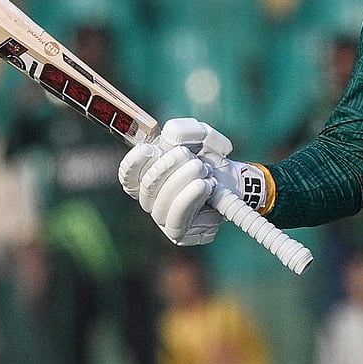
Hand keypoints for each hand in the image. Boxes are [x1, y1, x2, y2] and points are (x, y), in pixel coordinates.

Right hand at [118, 118, 268, 245]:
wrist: (235, 183)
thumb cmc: (210, 159)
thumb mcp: (201, 137)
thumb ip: (185, 130)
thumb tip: (170, 133)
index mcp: (146, 176)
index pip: (128, 174)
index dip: (134, 163)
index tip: (150, 149)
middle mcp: (150, 199)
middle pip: (147, 186)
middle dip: (170, 167)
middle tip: (194, 159)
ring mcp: (163, 218)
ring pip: (161, 203)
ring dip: (183, 182)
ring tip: (204, 170)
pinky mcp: (179, 233)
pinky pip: (177, 220)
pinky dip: (191, 199)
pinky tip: (206, 187)